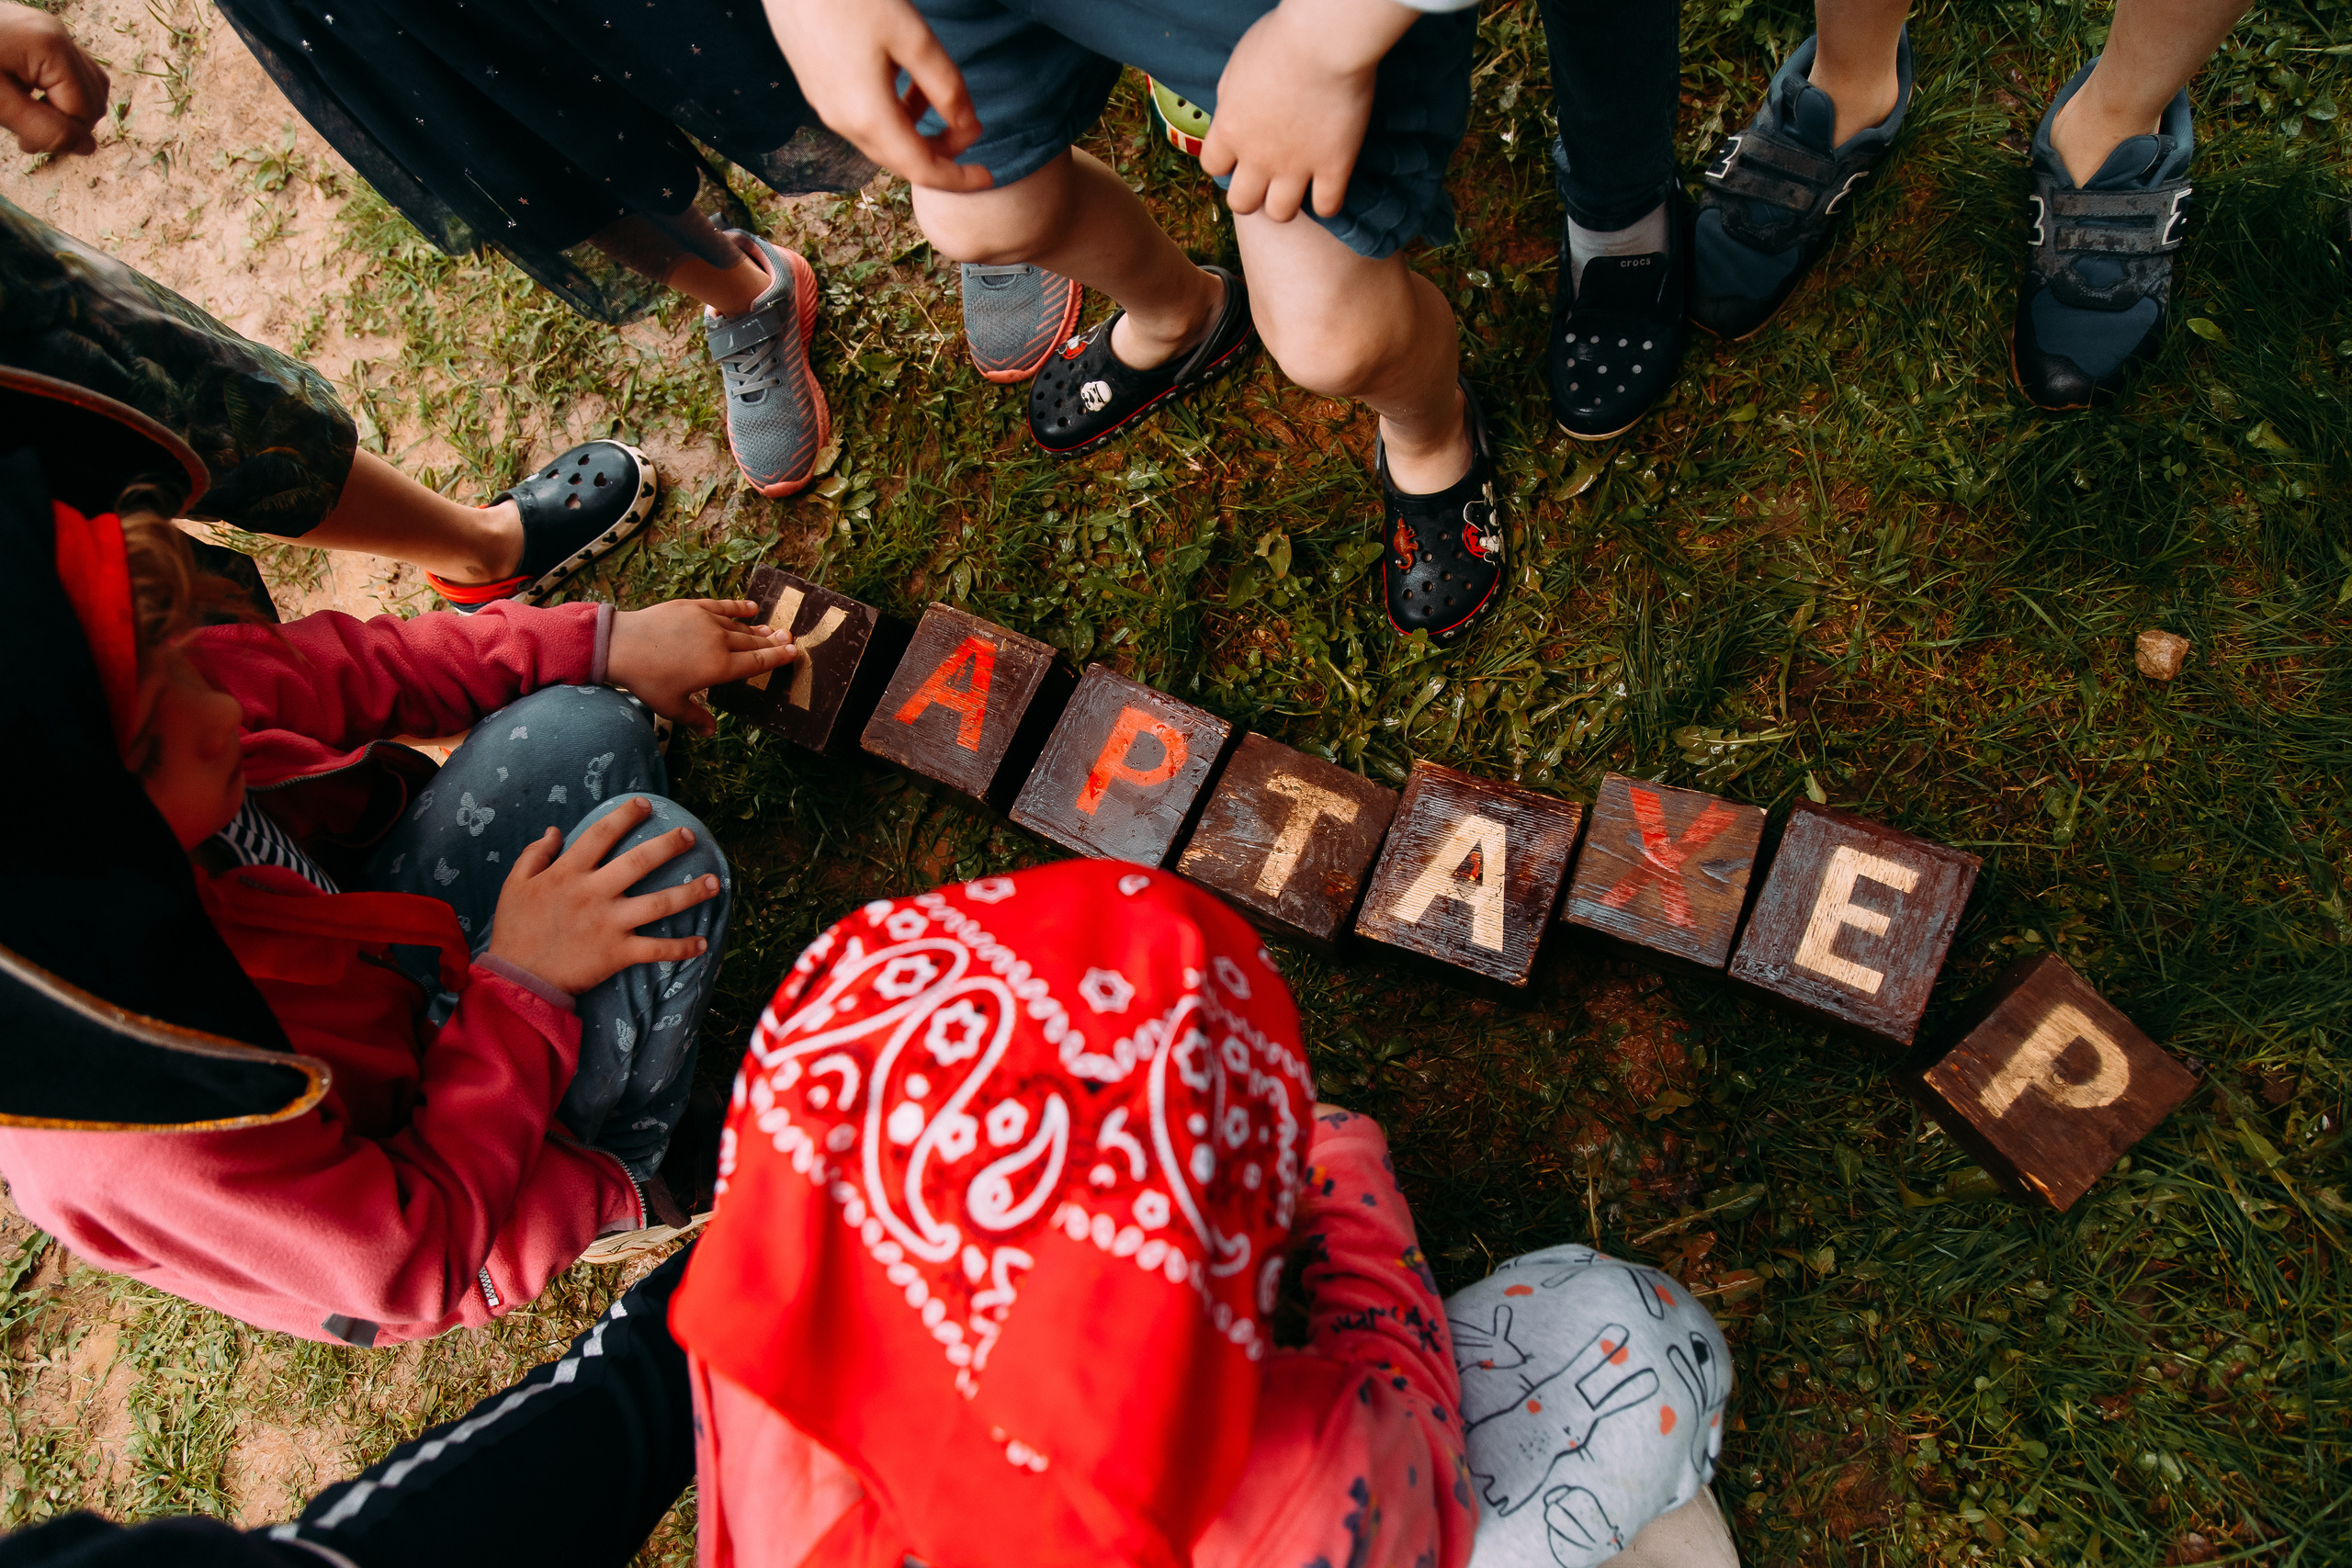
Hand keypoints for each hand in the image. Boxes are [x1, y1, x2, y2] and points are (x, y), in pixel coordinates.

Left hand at [0, 4, 108, 156]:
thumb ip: (43, 129)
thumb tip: (87, 149)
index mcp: (52, 48)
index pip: (85, 110)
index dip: (62, 135)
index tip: (24, 143)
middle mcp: (58, 34)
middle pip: (93, 97)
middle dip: (66, 121)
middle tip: (23, 132)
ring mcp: (49, 30)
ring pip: (86, 84)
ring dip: (64, 108)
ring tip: (25, 114)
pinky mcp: (38, 33)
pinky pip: (68, 70)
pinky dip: (56, 90)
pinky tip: (25, 95)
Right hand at [489, 798, 721, 994]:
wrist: (518, 978)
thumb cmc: (515, 929)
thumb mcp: (515, 884)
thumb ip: (535, 854)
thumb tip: (554, 831)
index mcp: (568, 872)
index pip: (602, 834)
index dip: (625, 815)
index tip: (646, 804)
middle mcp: (594, 893)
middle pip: (640, 861)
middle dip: (669, 845)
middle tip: (690, 835)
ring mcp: (609, 923)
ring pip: (659, 904)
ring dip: (690, 893)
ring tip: (715, 882)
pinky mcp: (617, 952)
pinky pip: (656, 949)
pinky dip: (681, 948)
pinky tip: (702, 943)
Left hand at [606, 598, 794, 736]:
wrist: (622, 645)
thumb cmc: (647, 679)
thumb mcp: (671, 706)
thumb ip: (695, 718)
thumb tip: (711, 732)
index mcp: (719, 669)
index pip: (757, 663)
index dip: (777, 658)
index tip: (794, 653)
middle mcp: (720, 643)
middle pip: (753, 643)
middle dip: (773, 642)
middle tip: (789, 639)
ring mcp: (707, 622)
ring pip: (739, 626)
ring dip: (757, 629)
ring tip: (771, 630)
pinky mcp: (694, 607)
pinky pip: (722, 606)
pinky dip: (738, 607)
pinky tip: (750, 607)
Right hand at [762, 0, 990, 191]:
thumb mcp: (913, 38)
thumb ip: (945, 86)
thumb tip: (967, 125)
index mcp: (868, 116)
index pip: (922, 169)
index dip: (959, 179)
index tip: (990, 174)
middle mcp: (842, 121)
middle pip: (901, 159)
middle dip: (941, 153)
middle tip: (971, 125)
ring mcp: (824, 104)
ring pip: (881, 138)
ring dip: (916, 129)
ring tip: (937, 93)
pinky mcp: (817, 85)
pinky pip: (862, 117)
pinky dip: (894, 112)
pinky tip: (904, 79)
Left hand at [1199, 0, 1414, 222]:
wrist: (1323, 41)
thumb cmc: (1281, 40)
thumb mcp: (1238, 65)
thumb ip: (1231, 97)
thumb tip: (1231, 113)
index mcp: (1230, 129)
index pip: (1213, 166)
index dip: (1226, 161)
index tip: (1240, 151)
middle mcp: (1257, 156)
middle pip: (1242, 203)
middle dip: (1251, 193)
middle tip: (1267, 176)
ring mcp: (1296, 167)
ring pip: (1280, 214)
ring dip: (1285, 203)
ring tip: (1297, 186)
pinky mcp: (1333, 167)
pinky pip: (1327, 207)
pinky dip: (1327, 201)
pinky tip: (1329, 184)